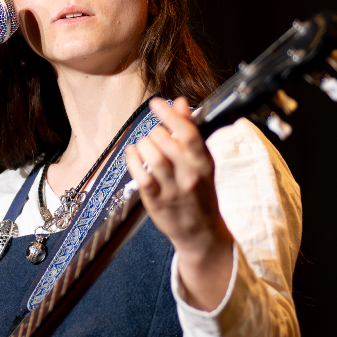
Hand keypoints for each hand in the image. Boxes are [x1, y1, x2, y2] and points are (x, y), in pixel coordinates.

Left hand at [124, 98, 234, 309]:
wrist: (201, 233)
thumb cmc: (200, 193)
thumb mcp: (201, 162)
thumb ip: (189, 132)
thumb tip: (181, 103)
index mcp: (204, 163)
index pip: (188, 133)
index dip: (170, 115)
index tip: (156, 103)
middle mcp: (190, 176)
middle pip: (166, 143)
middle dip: (155, 133)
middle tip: (154, 136)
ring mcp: (173, 190)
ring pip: (152, 158)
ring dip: (143, 146)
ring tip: (143, 146)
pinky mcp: (156, 202)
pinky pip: (141, 177)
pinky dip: (133, 161)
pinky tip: (132, 154)